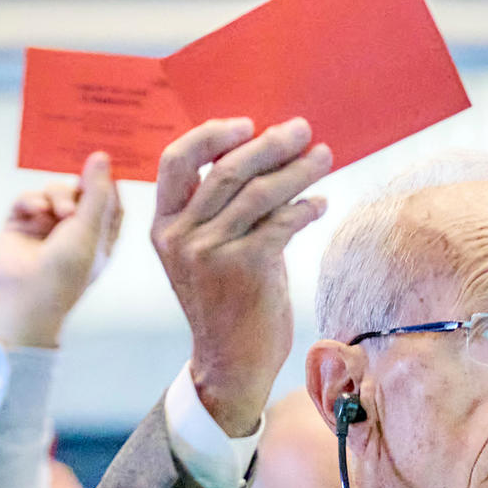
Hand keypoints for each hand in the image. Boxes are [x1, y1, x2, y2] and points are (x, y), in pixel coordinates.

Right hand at [0, 154, 124, 349]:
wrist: (26, 298)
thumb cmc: (65, 270)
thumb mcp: (89, 228)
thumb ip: (96, 191)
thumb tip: (102, 155)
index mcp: (99, 237)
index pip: (109, 201)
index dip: (107, 182)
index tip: (105, 164)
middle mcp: (73, 230)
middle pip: (80, 190)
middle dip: (78, 187)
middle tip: (80, 189)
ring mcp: (46, 226)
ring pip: (54, 190)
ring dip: (57, 195)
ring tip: (58, 212)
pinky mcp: (21, 223)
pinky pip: (28, 198)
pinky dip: (32, 201)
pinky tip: (36, 210)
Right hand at [151, 117, 331, 440]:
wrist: (230, 363)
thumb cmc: (227, 302)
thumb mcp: (205, 252)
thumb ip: (219, 208)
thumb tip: (262, 152)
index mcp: (163, 225)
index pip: (176, 160)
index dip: (212, 134)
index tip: (249, 125)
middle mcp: (179, 236)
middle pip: (227, 168)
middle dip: (271, 143)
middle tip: (302, 130)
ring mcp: (208, 252)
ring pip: (259, 191)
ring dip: (298, 169)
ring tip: (324, 157)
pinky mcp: (243, 268)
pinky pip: (282, 221)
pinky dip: (306, 207)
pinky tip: (321, 203)